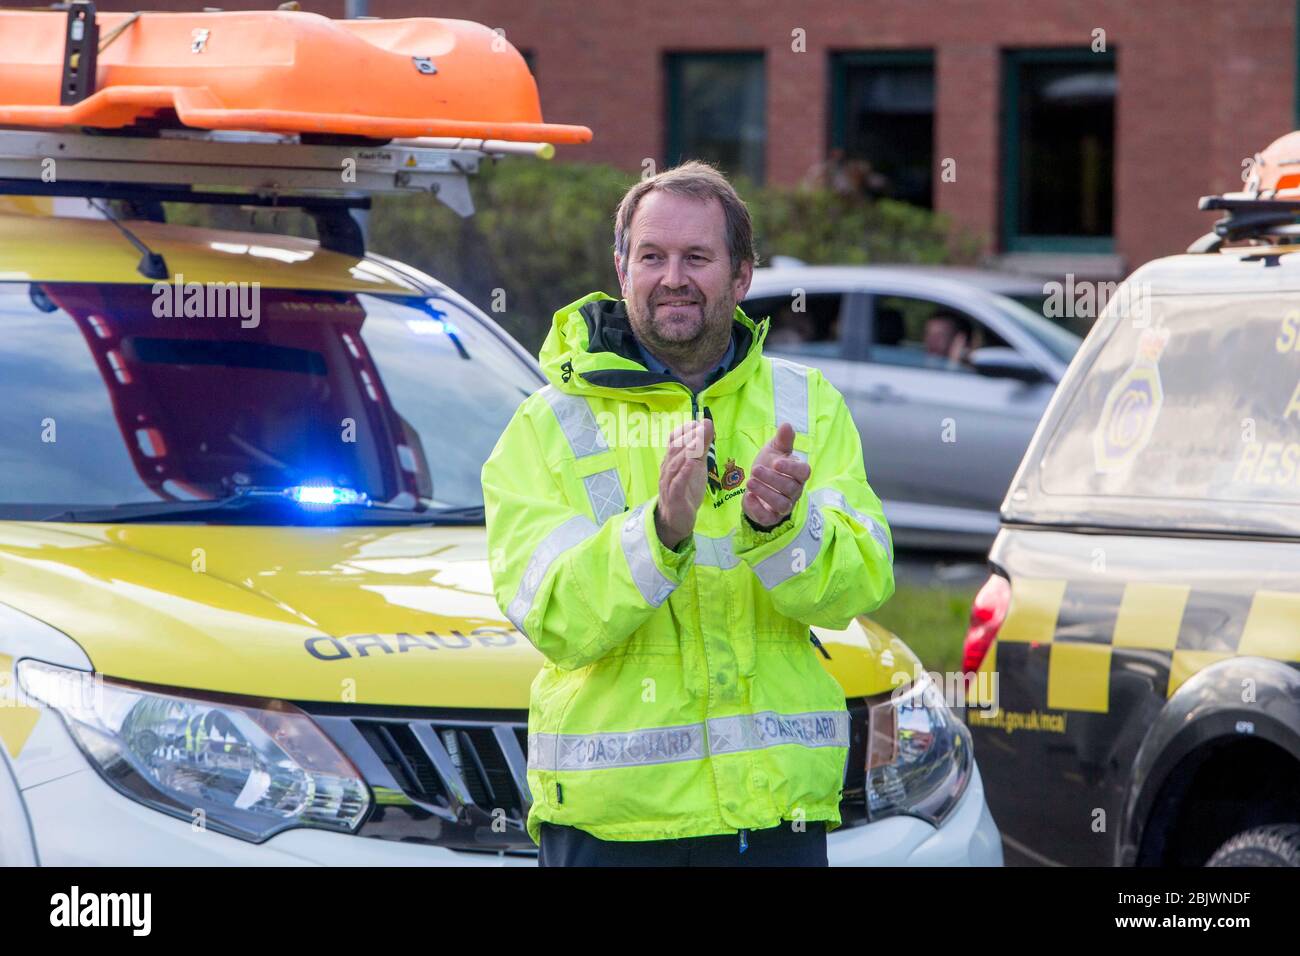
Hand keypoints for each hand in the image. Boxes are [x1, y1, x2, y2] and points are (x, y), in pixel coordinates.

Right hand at [654, 417, 713, 549]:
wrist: (676, 520)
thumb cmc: (685, 490)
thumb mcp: (696, 466)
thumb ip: (702, 448)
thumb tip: (708, 425)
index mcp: (672, 460)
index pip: (675, 439)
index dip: (687, 429)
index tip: (701, 421)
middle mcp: (668, 468)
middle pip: (675, 449)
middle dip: (689, 436)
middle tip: (703, 426)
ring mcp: (668, 483)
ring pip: (675, 464)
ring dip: (686, 452)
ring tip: (698, 441)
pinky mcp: (673, 497)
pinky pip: (677, 483)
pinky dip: (684, 473)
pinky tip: (692, 464)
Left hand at [743, 421, 809, 529]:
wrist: (757, 487)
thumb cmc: (770, 466)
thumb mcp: (774, 450)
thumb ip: (782, 440)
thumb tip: (787, 425)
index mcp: (798, 474)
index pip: (803, 472)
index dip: (791, 468)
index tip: (777, 462)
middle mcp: (794, 491)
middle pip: (789, 487)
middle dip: (772, 478)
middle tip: (755, 469)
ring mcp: (784, 506)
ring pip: (781, 503)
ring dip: (765, 492)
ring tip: (750, 482)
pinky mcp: (771, 517)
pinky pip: (768, 517)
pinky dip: (758, 508)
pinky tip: (748, 497)